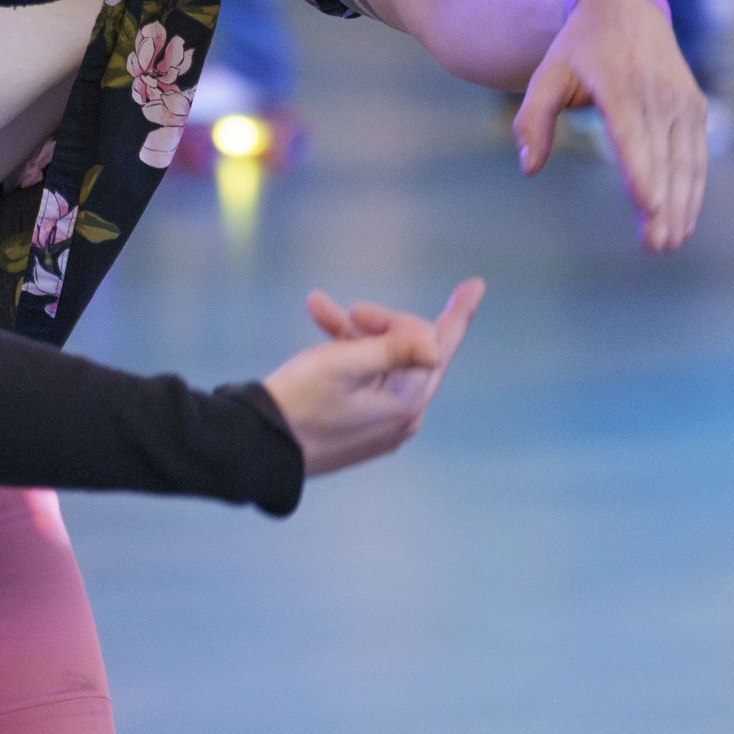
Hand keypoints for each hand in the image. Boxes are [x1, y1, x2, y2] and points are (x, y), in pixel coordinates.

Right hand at [262, 278, 484, 477]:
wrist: (258, 447)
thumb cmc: (298, 403)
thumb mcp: (345, 365)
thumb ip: (395, 349)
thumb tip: (434, 343)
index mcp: (406, 402)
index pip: (438, 346)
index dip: (458, 313)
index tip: (475, 285)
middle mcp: (402, 416)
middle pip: (410, 352)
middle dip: (383, 322)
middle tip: (354, 309)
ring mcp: (381, 423)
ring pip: (382, 361)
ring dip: (354, 333)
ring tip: (319, 307)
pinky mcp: (359, 425)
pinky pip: (365, 379)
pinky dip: (345, 353)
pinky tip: (321, 323)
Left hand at [510, 0, 706, 250]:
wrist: (626, 9)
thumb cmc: (577, 50)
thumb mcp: (546, 75)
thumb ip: (532, 120)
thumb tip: (528, 168)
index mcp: (618, 83)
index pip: (630, 134)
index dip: (640, 172)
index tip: (647, 207)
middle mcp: (656, 92)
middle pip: (661, 157)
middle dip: (662, 205)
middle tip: (654, 246)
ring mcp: (681, 100)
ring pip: (685, 161)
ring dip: (681, 204)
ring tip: (668, 243)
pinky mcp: (694, 107)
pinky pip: (696, 155)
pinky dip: (693, 189)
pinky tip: (684, 220)